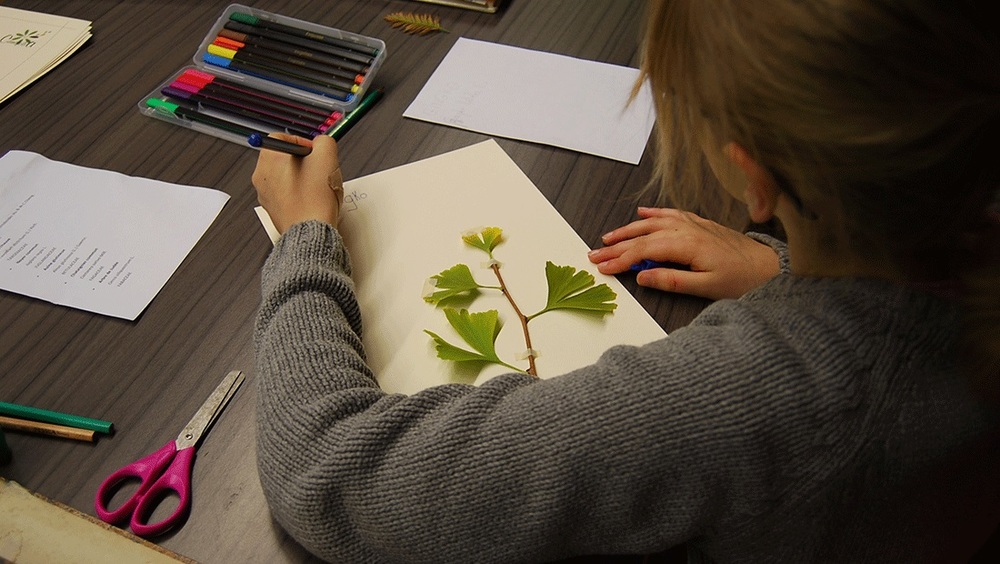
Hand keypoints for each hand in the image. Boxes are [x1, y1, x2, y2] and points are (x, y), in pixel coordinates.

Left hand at [252, 133, 343, 233]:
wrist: (311, 232)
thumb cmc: (314, 199)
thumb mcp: (327, 157)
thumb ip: (325, 142)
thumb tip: (323, 142)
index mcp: (269, 159)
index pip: (282, 137)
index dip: (303, 141)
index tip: (315, 152)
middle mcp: (261, 176)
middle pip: (284, 159)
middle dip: (304, 162)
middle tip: (319, 170)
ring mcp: (266, 195)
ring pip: (286, 177)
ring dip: (303, 179)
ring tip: (318, 188)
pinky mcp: (274, 210)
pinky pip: (287, 195)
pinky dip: (300, 194)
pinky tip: (313, 200)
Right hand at [588, 207, 779, 299]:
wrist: (771, 267)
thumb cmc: (743, 279)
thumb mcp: (707, 287)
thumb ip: (672, 280)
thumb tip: (642, 276)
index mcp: (686, 245)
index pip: (643, 250)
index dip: (619, 259)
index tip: (601, 266)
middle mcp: (687, 230)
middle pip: (643, 235)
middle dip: (616, 245)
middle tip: (594, 254)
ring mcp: (694, 224)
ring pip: (653, 222)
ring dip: (628, 228)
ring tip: (609, 237)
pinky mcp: (701, 224)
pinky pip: (671, 213)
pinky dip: (654, 212)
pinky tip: (642, 212)